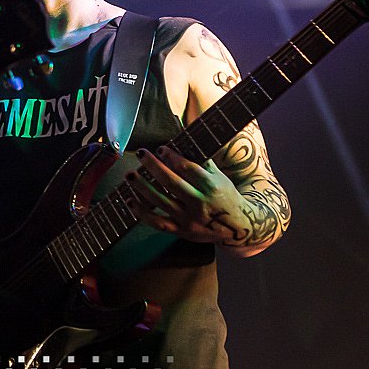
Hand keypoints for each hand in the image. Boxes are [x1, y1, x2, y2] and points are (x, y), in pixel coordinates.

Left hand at [130, 147, 248, 243]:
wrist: (239, 227)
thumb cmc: (224, 194)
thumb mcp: (219, 176)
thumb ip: (201, 160)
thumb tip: (182, 136)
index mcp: (212, 187)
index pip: (189, 169)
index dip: (172, 157)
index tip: (160, 149)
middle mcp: (200, 204)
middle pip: (172, 183)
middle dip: (154, 167)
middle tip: (141, 154)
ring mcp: (190, 219)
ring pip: (161, 202)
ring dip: (142, 187)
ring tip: (130, 175)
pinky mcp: (181, 231)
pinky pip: (157, 223)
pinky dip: (141, 212)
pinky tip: (130, 200)